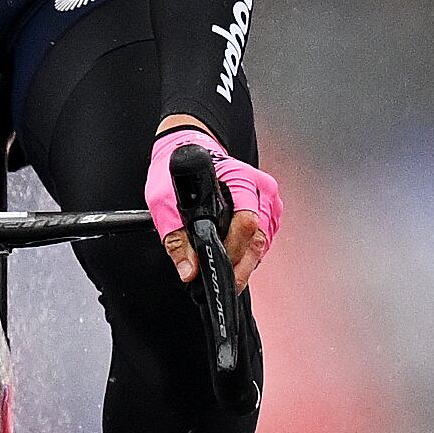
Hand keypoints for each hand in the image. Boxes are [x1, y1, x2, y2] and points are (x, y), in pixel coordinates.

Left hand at [146, 122, 280, 293]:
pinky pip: (263, 239)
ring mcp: (267, 200)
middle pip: (259, 238)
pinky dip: (249, 253)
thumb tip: (189, 269)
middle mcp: (260, 188)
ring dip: (246, 261)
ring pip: (263, 242)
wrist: (188, 151)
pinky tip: (234, 257)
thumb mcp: (165, 202)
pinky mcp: (268, 211)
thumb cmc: (179, 171)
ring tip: (225, 270)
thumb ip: (176, 238)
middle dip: (240, 264)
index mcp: (240, 178)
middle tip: (224, 280)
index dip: (233, 250)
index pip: (247, 221)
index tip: (219, 269)